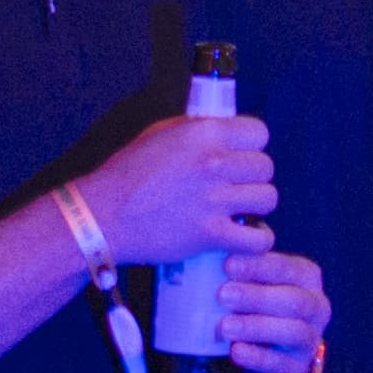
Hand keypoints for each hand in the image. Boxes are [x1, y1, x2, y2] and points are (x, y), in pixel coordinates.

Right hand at [82, 105, 275, 268]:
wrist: (104, 215)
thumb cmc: (127, 172)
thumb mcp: (160, 134)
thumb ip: (196, 132)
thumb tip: (223, 133)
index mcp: (204, 133)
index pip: (259, 132)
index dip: (251, 145)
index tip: (240, 157)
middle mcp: (214, 163)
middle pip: (265, 166)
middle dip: (253, 176)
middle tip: (236, 187)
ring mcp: (215, 199)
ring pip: (268, 198)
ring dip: (256, 205)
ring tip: (239, 210)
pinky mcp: (211, 234)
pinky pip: (257, 238)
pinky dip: (255, 240)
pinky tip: (243, 237)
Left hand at [219, 247, 330, 372]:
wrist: (277, 355)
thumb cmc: (263, 306)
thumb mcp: (259, 283)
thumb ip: (246, 271)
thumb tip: (216, 252)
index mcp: (307, 277)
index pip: (287, 267)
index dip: (259, 266)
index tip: (228, 264)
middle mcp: (316, 307)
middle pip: (293, 300)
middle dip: (257, 296)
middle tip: (223, 295)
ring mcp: (311, 339)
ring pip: (292, 332)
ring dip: (256, 327)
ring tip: (225, 326)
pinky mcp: (297, 368)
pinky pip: (280, 364)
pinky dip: (257, 358)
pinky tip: (236, 351)